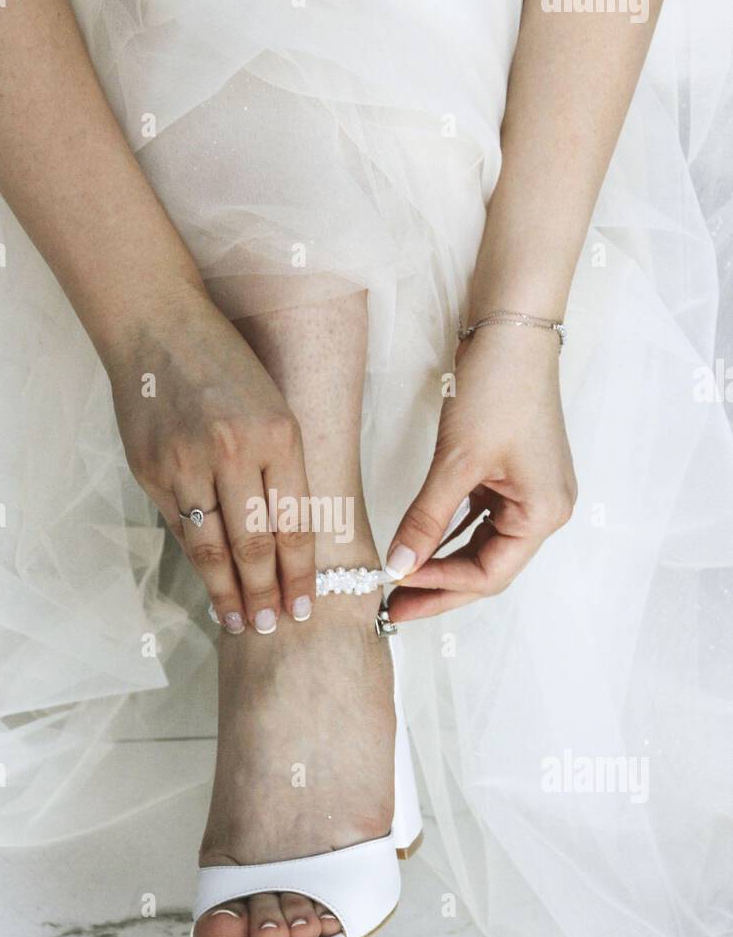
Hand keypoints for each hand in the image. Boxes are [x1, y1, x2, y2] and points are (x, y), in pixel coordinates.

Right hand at [102, 282, 314, 632]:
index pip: (294, 525)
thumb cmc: (225, 363)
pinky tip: (208, 581)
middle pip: (253, 546)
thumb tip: (284, 541)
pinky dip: (196, 559)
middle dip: (265, 595)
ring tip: (240, 621)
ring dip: (227, 592)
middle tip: (273, 628)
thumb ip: (280, 469)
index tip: (305, 608)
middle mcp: (234, 452)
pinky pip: (179, 526)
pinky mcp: (151, 470)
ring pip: (211, 547)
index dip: (299, 575)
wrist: (157, 324)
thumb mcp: (273, 407)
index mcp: (279, 435)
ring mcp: (186, 463)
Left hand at [385, 326, 576, 619]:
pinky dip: (449, 534)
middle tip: (393, 607)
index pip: (488, 574)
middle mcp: (544, 509)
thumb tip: (397, 567)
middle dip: (439, 586)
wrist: (512, 330)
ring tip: (400, 583)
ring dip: (441, 563)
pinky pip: (478, 520)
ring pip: (480, 546)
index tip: (395, 586)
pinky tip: (420, 546)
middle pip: (487, 567)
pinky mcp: (511, 476)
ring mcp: (529, 493)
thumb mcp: (457, 462)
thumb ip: (426, 520)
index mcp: (543, 513)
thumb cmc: (500, 388)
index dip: (440, 585)